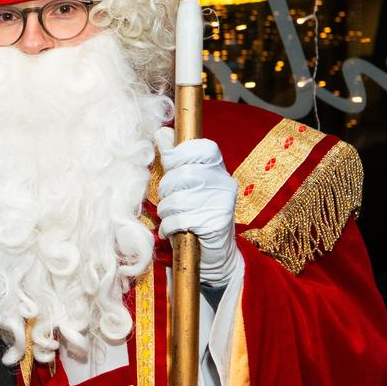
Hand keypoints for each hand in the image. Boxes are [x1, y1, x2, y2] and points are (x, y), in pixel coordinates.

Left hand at [154, 127, 241, 289]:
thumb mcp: (185, 184)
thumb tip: (162, 132)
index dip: (180, 154)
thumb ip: (175, 159)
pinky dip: (169, 226)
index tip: (171, 164)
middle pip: (183, 175)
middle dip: (167, 189)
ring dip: (166, 210)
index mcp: (218, 169)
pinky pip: (180, 219)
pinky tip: (173, 230)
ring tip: (171, 217)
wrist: (215, 253)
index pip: (201, 148)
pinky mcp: (215, 223)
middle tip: (169, 201)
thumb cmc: (195, 213)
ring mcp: (222, 203)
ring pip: (178, 199)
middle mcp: (224, 183)